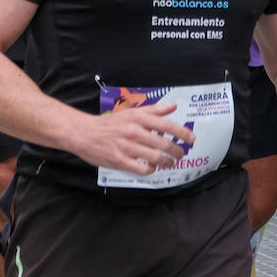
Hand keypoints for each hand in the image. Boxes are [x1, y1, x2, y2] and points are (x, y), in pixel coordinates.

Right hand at [71, 103, 194, 175]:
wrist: (85, 133)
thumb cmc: (110, 123)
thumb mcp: (131, 112)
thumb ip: (153, 110)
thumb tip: (173, 106)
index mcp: (138, 118)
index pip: (166, 125)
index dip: (182, 133)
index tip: (191, 139)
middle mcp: (133, 131)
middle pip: (163, 144)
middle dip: (177, 151)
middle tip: (181, 154)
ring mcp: (126, 147)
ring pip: (154, 158)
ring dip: (166, 162)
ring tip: (170, 163)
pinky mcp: (119, 161)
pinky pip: (141, 169)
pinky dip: (151, 170)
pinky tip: (153, 168)